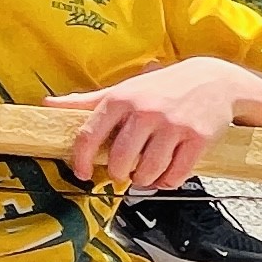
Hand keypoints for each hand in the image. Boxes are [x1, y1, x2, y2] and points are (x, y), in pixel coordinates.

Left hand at [48, 58, 248, 190]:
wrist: (214, 80)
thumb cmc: (162, 87)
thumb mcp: (123, 89)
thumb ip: (86, 101)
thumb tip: (48, 104)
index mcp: (121, 99)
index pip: (89, 135)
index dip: (81, 160)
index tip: (82, 173)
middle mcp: (145, 112)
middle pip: (120, 160)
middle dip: (119, 173)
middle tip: (124, 171)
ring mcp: (172, 126)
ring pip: (148, 172)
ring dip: (144, 180)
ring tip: (145, 172)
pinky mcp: (197, 139)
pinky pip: (176, 175)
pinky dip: (168, 182)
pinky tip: (166, 173)